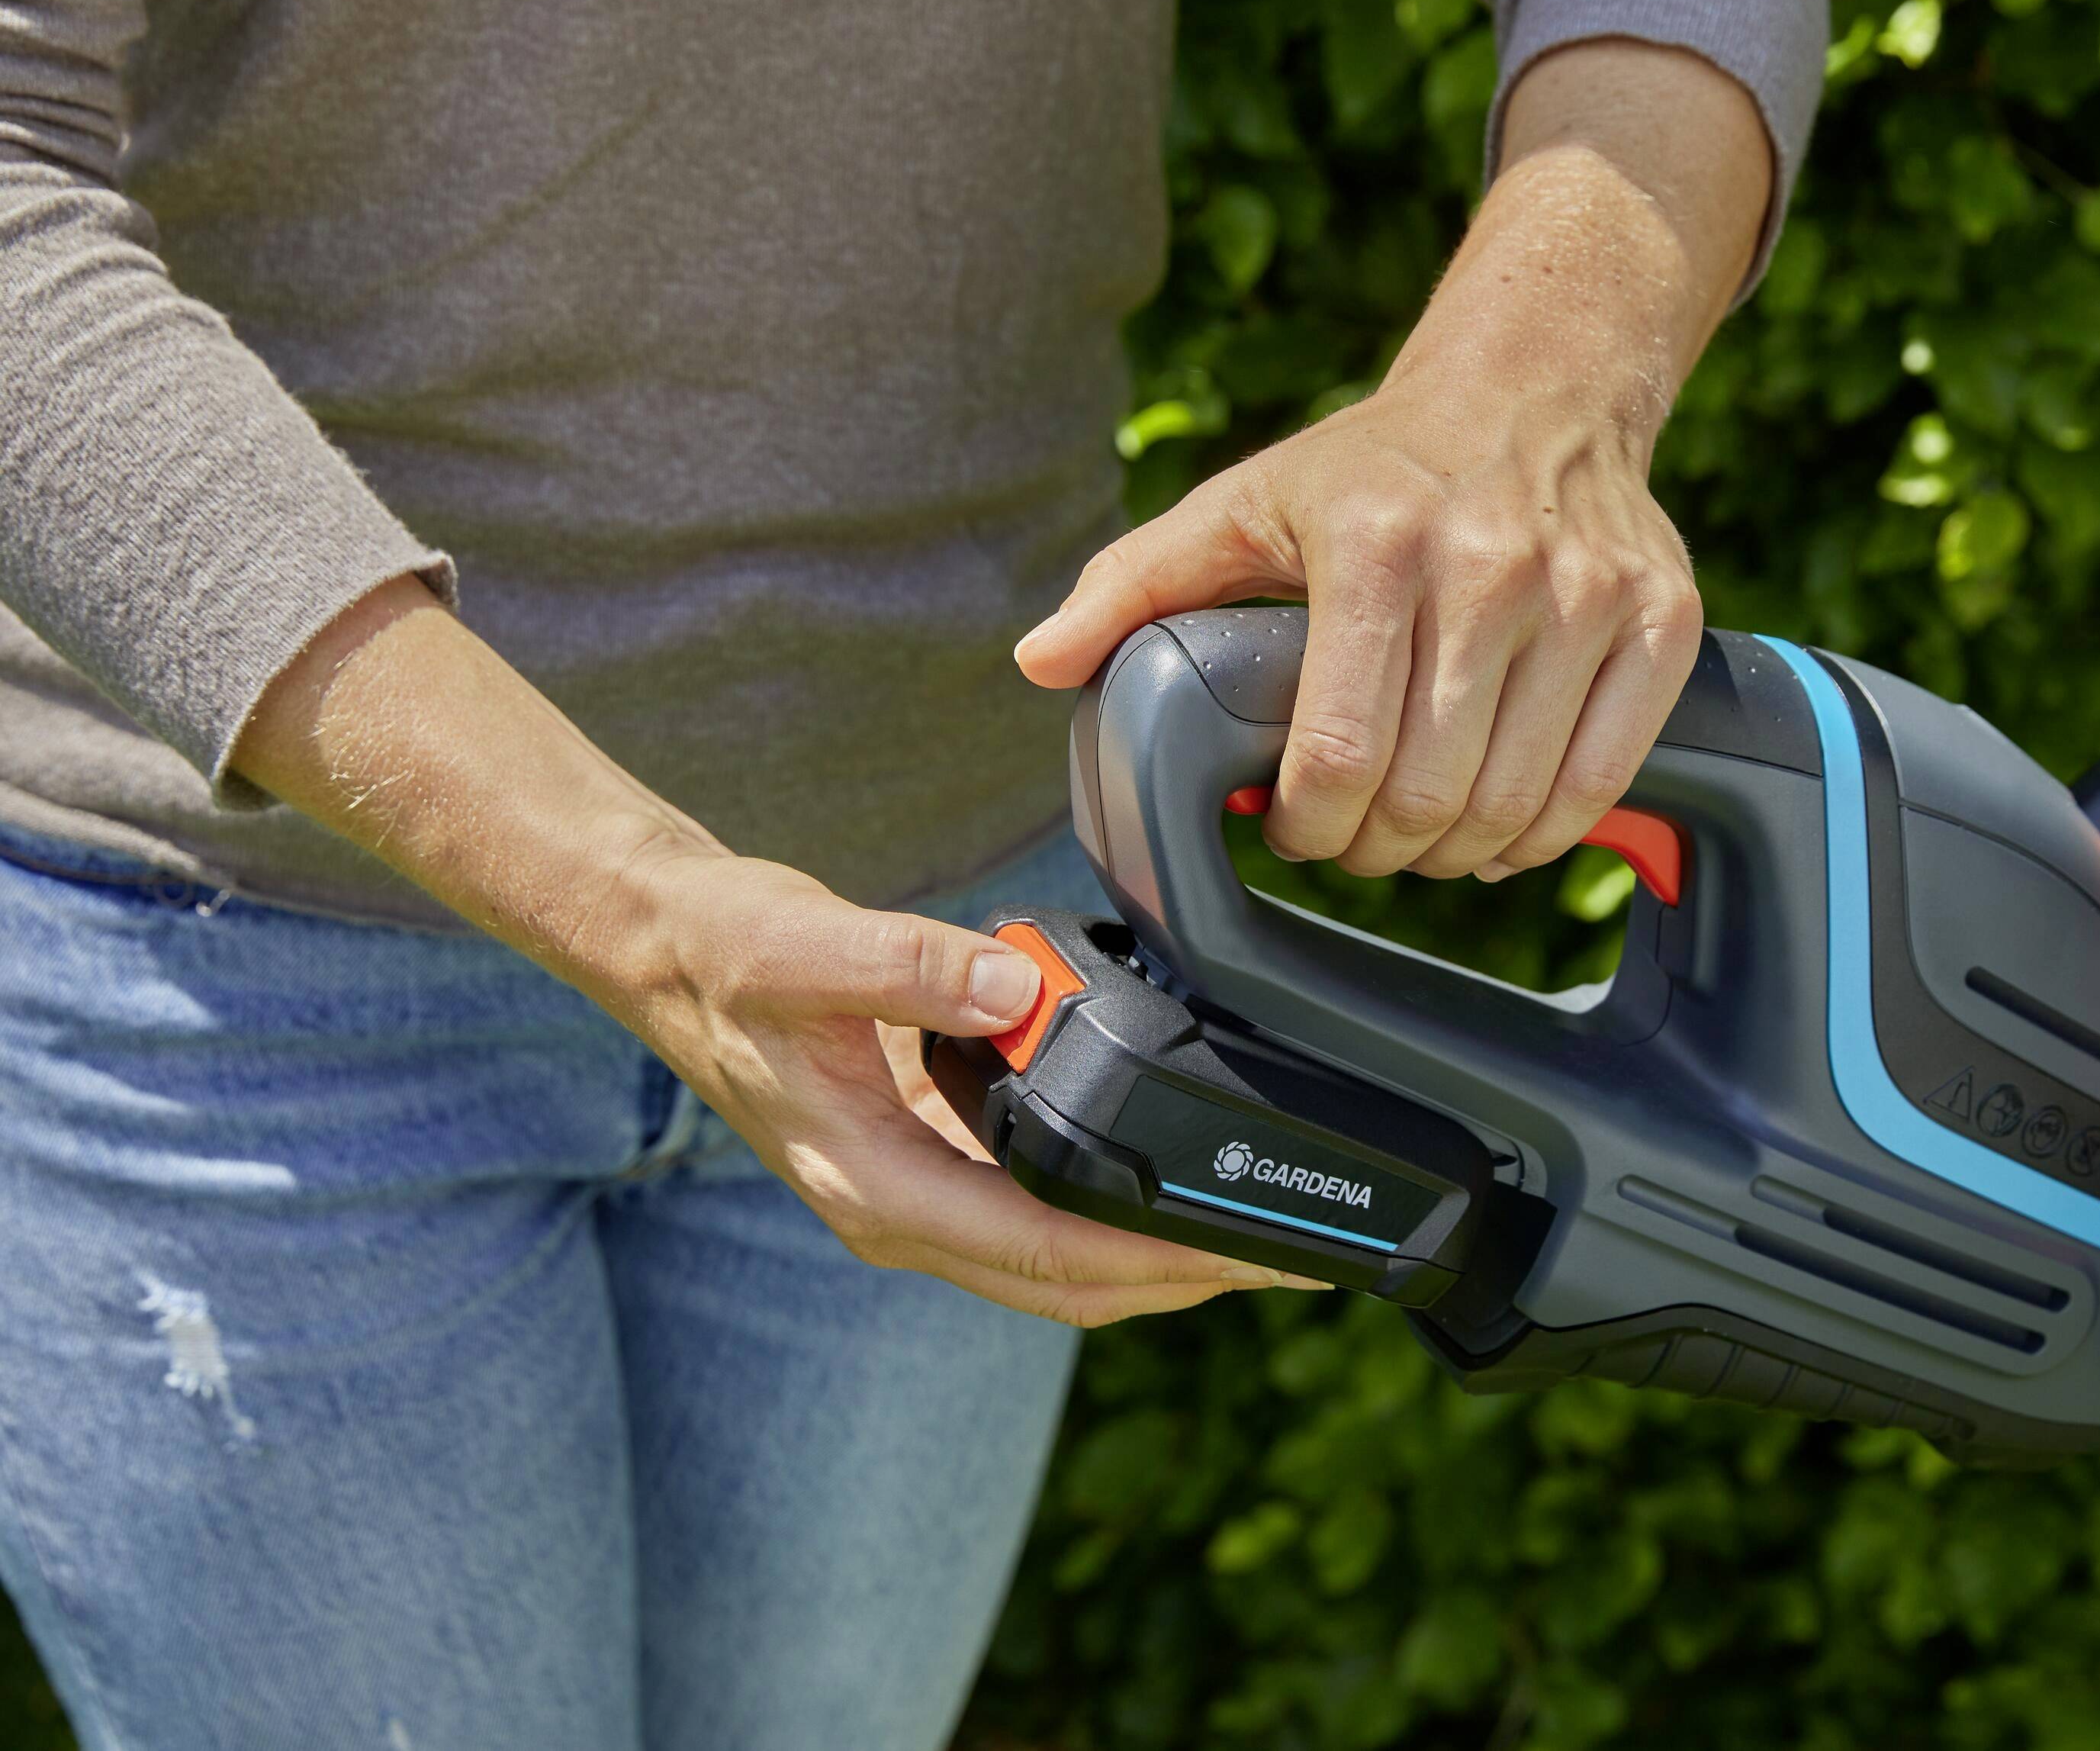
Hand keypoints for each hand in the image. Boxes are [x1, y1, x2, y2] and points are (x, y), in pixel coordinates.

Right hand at [605, 844, 1313, 1323]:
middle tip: (1296, 1261)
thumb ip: (905, 964)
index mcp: (878, 1189)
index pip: (1044, 1256)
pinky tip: (1169, 1169)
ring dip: (1158, 1254)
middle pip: (1071, 1284)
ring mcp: (922, 1191)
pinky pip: (1043, 1207)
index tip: (1247, 1254)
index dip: (1155, 1262)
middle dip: (1184, 1280)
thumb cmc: (726, 953)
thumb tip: (1013, 985)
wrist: (672, 946)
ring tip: (1260, 1229)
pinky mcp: (936, 1157)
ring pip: (1061, 1258)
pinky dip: (1113, 1204)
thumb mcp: (800, 948)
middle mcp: (905, 1211)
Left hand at [1020, 376, 1701, 881]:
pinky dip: (1547, 832)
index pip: (1338, 755)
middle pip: (1428, 795)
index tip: (1298, 828)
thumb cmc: (1377, 468)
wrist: (1540, 387)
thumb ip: (1136, 584)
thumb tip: (1037, 662)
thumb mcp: (1246, 503)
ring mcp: (1590, 596)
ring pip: (1516, 803)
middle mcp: (1492, 567)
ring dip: (1456, 852)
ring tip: (1421, 832)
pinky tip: (1502, 824)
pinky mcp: (1665, 620)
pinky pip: (1605, 781)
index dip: (1310, 828)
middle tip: (1358, 837)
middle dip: (1379, 848)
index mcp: (1376, 545)